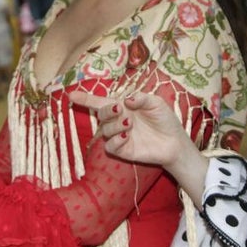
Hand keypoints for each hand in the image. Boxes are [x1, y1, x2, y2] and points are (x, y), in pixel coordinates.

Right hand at [68, 90, 187, 167]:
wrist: (175, 142)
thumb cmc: (165, 120)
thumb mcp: (157, 103)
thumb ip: (142, 98)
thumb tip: (126, 100)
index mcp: (123, 107)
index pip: (100, 102)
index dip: (85, 99)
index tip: (71, 95)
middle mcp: (118, 121)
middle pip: (101, 114)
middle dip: (106, 111)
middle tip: (119, 109)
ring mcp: (119, 136)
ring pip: (105, 130)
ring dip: (114, 125)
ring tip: (129, 124)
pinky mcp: (123, 151)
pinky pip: (110, 146)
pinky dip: (115, 140)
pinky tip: (126, 135)